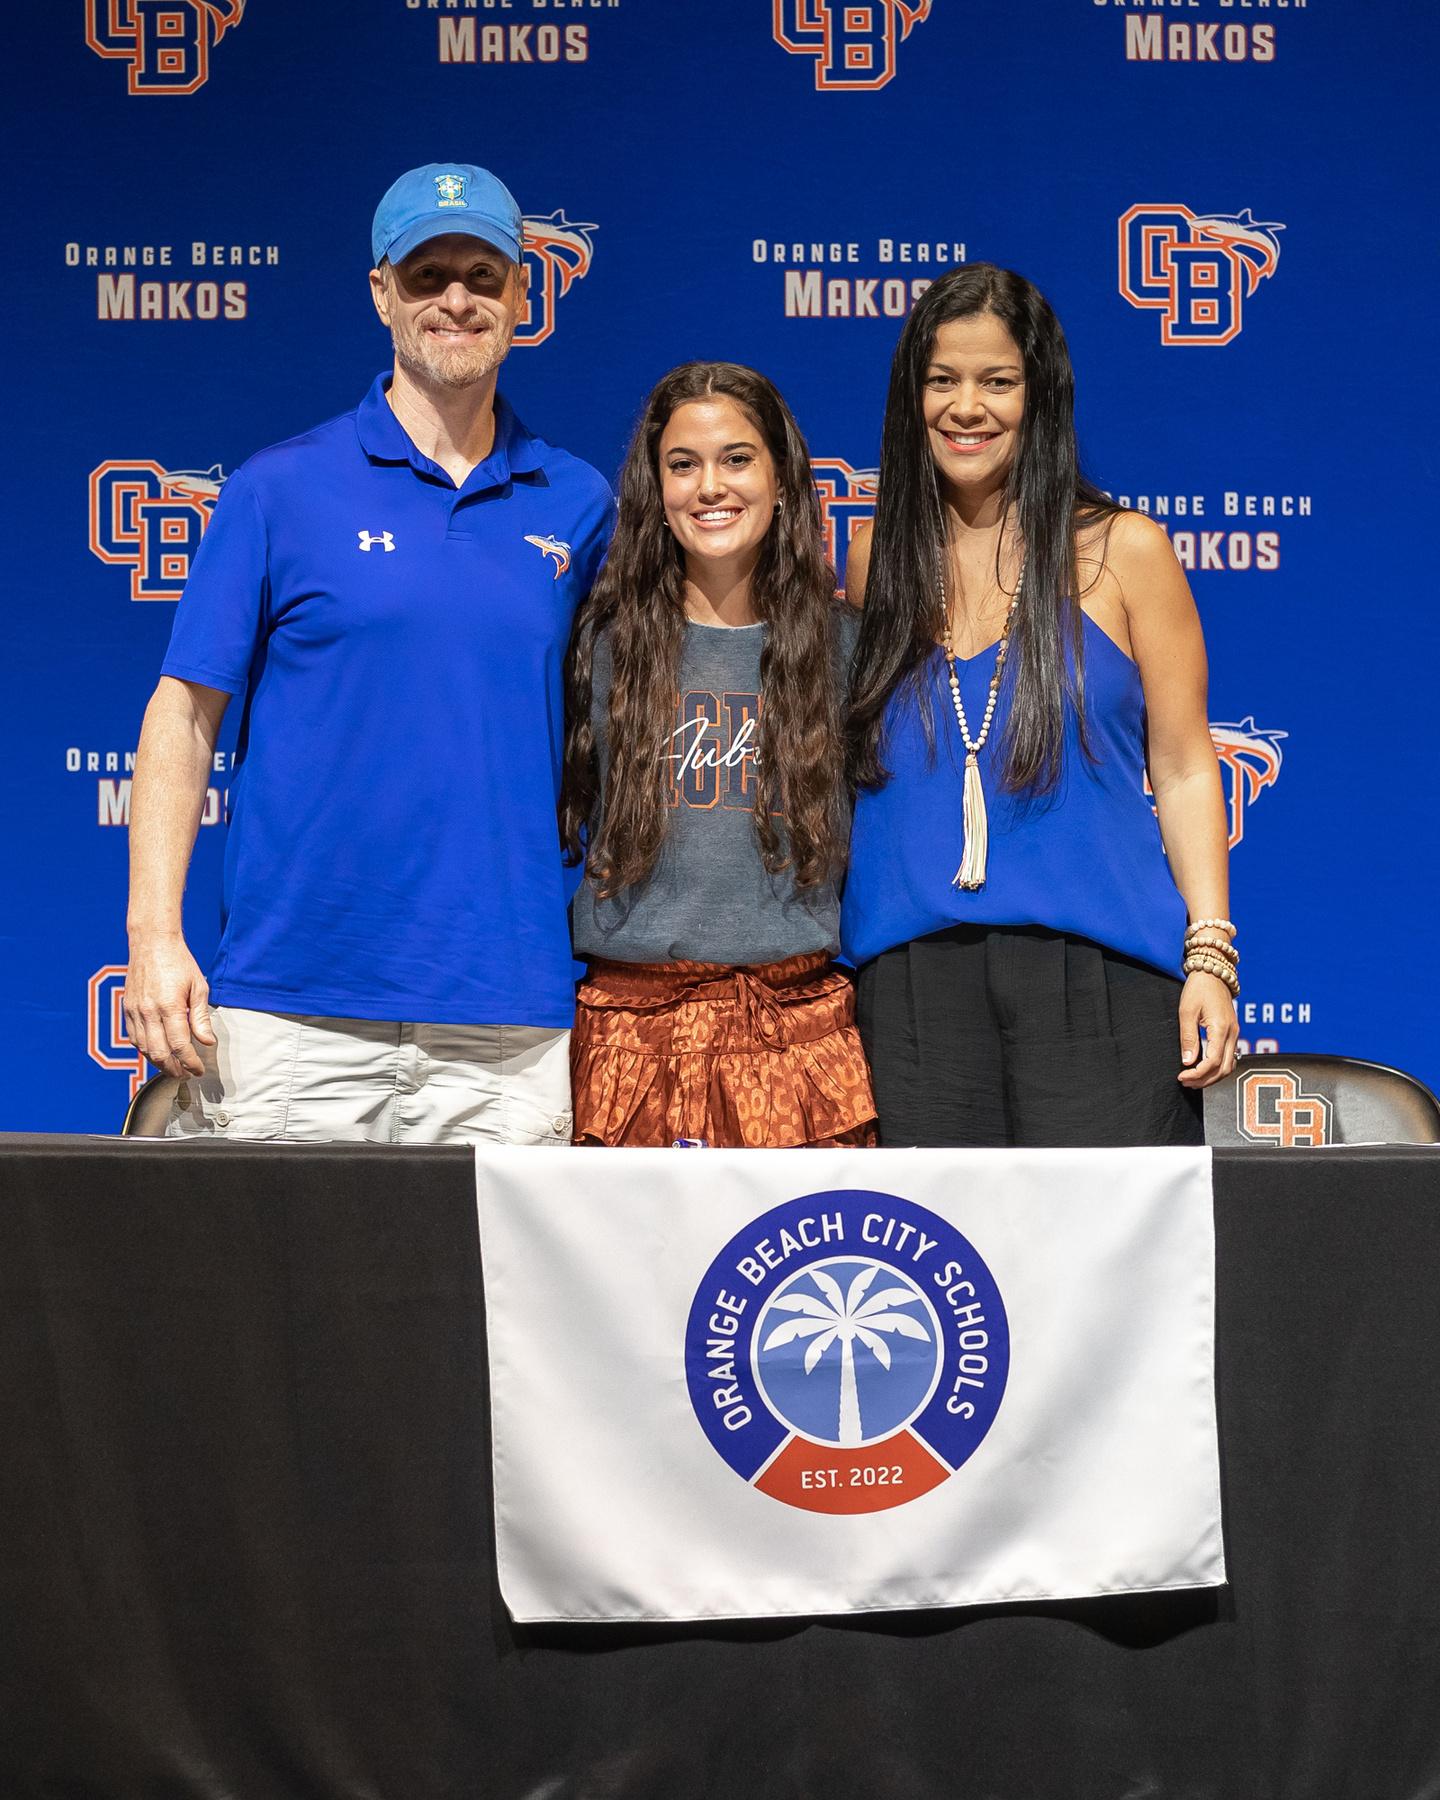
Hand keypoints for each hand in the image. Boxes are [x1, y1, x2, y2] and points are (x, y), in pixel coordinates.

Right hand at [122, 934, 216, 1078]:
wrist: (151, 944)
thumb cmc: (179, 963)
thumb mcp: (199, 987)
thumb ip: (201, 1018)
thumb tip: (207, 1042)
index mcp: (169, 1006)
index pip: (179, 1045)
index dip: (190, 1062)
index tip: (198, 1070)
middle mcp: (148, 1011)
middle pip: (159, 1053)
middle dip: (174, 1069)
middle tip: (186, 1074)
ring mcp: (135, 1011)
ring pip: (144, 1049)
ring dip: (159, 1063)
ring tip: (173, 1069)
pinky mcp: (127, 1010)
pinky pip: (134, 1038)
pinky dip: (146, 1051)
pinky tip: (158, 1053)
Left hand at [1177, 971, 1238, 1087]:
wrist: (1212, 972)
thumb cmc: (1198, 988)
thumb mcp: (1187, 1012)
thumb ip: (1188, 1038)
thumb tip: (1188, 1061)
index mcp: (1221, 1029)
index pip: (1212, 1062)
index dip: (1197, 1074)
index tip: (1182, 1076)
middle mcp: (1232, 1033)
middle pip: (1224, 1069)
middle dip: (1205, 1080)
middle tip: (1186, 1082)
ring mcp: (1235, 1033)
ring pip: (1229, 1065)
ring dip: (1212, 1076)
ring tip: (1193, 1079)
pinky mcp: (1232, 1032)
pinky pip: (1230, 1057)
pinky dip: (1218, 1067)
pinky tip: (1204, 1069)